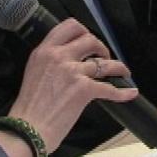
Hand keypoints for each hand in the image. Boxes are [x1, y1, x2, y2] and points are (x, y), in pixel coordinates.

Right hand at [0, 18, 137, 153]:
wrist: (27, 129)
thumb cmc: (29, 107)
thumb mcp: (34, 72)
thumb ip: (50, 61)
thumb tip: (68, 60)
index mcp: (44, 51)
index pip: (68, 26)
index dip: (84, 31)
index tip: (89, 39)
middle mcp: (59, 57)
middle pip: (90, 39)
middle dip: (101, 47)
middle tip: (103, 57)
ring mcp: (72, 71)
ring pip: (105, 63)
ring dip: (117, 66)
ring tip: (122, 71)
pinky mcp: (84, 89)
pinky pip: (110, 88)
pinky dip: (123, 92)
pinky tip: (130, 92)